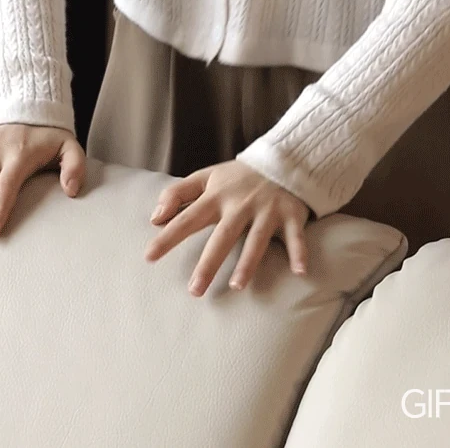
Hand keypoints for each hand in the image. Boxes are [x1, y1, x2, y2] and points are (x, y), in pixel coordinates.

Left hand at [144, 159, 309, 296]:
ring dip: (248, 262)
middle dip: (208, 263)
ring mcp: (267, 210)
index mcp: (217, 196)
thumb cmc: (239, 176)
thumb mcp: (206, 177)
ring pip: (257, 239)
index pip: (187, 219)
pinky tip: (300, 272)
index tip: (149, 256)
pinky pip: (296, 236)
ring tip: (237, 286)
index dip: (168, 237)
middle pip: (222, 236)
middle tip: (194, 290)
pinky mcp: (291, 214)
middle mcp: (241, 205)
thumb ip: (177, 194)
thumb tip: (154, 218)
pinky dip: (299, 252)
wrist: (284, 159)